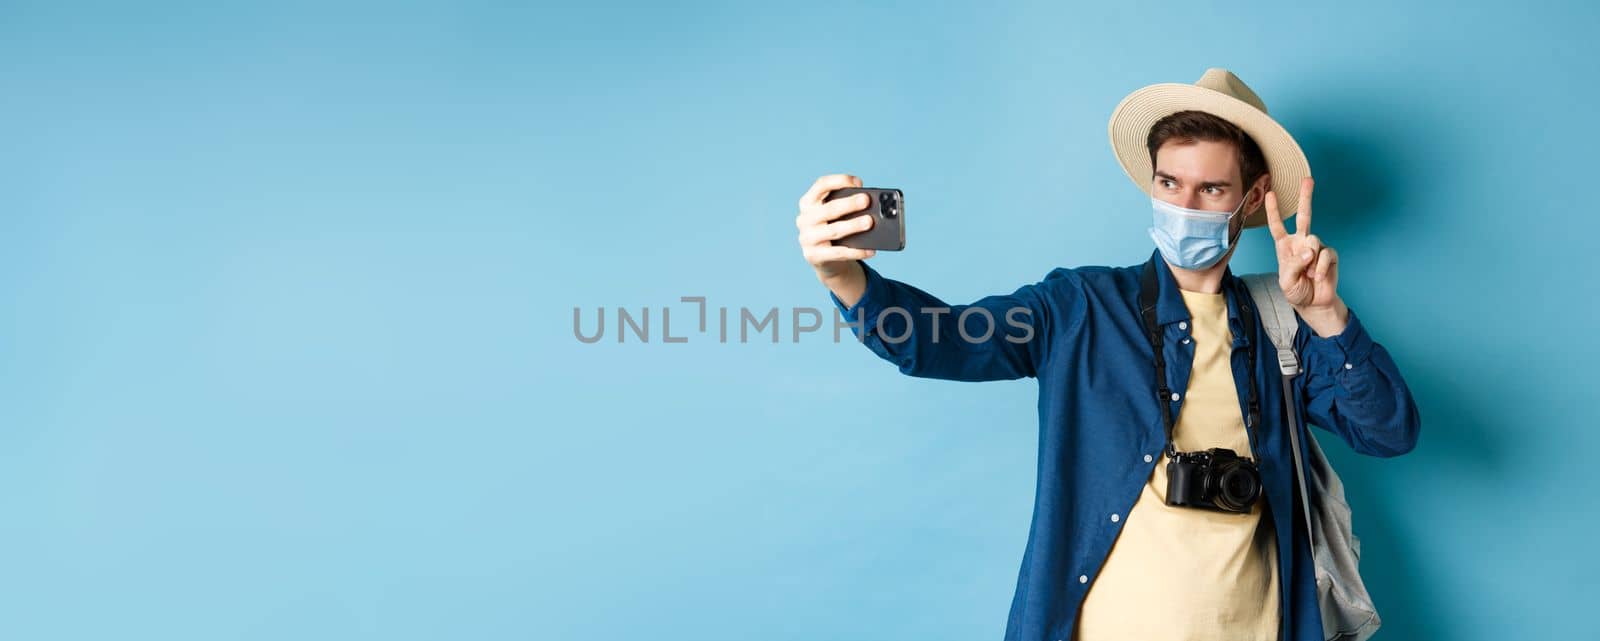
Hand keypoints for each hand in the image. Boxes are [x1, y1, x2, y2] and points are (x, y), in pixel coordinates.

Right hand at [796, 173, 876, 280]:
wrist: (822, 257)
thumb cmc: (833, 227)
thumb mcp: (835, 213)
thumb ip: (846, 204)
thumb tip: (870, 203)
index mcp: (808, 202)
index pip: (821, 185)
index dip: (839, 181)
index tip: (858, 183)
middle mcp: (804, 219)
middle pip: (829, 209)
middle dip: (849, 204)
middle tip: (866, 200)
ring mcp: (807, 238)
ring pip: (833, 231)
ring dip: (853, 225)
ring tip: (870, 222)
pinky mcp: (813, 256)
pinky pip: (838, 253)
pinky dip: (856, 251)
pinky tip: (871, 249)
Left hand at [1265, 176, 1348, 335]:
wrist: (1314, 303)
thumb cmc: (1296, 291)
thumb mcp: (1286, 281)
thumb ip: (1293, 264)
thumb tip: (1309, 250)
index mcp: (1285, 247)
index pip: (1277, 226)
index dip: (1273, 211)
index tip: (1270, 193)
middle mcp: (1301, 242)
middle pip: (1304, 216)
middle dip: (1306, 197)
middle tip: (1308, 179)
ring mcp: (1317, 247)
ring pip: (1314, 241)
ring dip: (1310, 261)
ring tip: (1308, 275)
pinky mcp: (1330, 254)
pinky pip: (1326, 255)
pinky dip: (1320, 268)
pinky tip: (1317, 277)